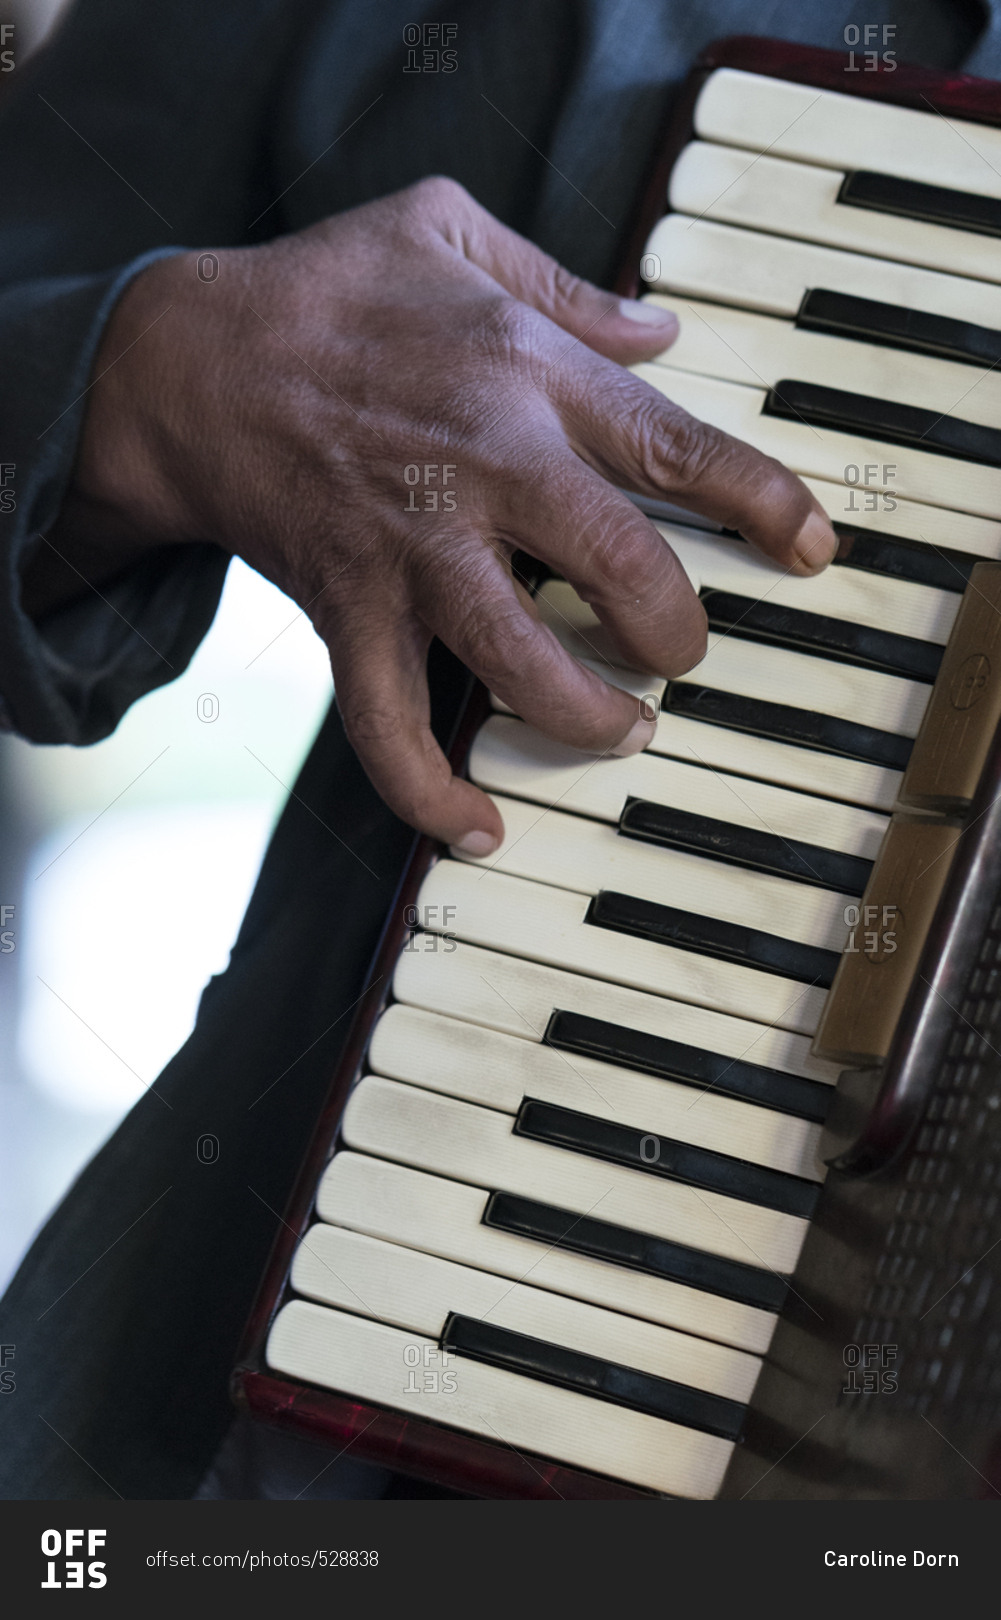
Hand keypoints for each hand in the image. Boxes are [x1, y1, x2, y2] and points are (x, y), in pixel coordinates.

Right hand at [68, 177, 835, 850]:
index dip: (761, 502)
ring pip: (524, 659)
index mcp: (523, 373)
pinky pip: (389, 723)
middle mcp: (483, 466)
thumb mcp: (445, 226)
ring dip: (587, 714)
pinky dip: (431, 791)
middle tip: (680, 651)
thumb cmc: (320, 289)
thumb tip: (660, 329)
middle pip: (622, 565)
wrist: (184, 359)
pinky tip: (478, 828)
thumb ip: (564, 282)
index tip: (811, 547)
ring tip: (619, 731)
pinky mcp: (349, 608)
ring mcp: (414, 547)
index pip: (674, 447)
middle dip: (674, 627)